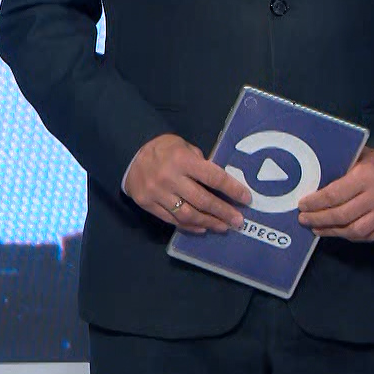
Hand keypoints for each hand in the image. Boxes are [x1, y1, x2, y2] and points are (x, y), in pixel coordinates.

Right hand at [123, 133, 251, 234]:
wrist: (127, 152)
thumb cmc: (162, 148)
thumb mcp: (183, 146)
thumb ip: (200, 163)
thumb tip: (220, 183)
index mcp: (182, 160)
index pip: (213, 178)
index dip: (232, 190)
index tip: (246, 199)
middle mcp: (170, 178)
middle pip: (203, 200)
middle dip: (224, 212)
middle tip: (238, 221)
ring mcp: (157, 193)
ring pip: (187, 214)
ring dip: (209, 222)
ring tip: (223, 227)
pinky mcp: (147, 204)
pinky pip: (171, 220)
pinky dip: (189, 226)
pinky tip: (202, 227)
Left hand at [297, 147, 373, 241]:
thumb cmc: (373, 163)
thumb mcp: (357, 156)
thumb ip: (337, 168)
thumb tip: (308, 182)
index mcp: (367, 175)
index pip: (334, 194)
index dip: (315, 203)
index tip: (302, 205)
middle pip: (342, 215)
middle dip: (319, 219)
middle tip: (304, 219)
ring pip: (354, 230)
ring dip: (332, 232)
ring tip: (317, 228)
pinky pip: (367, 236)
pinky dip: (349, 236)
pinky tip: (336, 231)